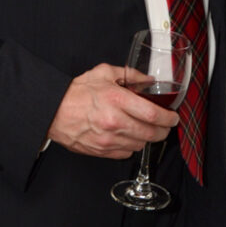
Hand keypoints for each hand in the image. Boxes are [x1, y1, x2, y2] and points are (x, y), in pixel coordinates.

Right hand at [47, 63, 178, 158]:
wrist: (52, 110)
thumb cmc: (76, 92)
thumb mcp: (104, 73)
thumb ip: (130, 75)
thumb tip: (147, 80)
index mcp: (117, 100)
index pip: (153, 115)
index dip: (169, 118)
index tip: (173, 117)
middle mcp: (115, 122)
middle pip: (151, 134)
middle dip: (164, 131)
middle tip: (165, 125)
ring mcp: (108, 140)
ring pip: (140, 145)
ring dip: (147, 138)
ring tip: (145, 129)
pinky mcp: (101, 152)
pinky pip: (126, 153)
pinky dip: (131, 146)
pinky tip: (128, 136)